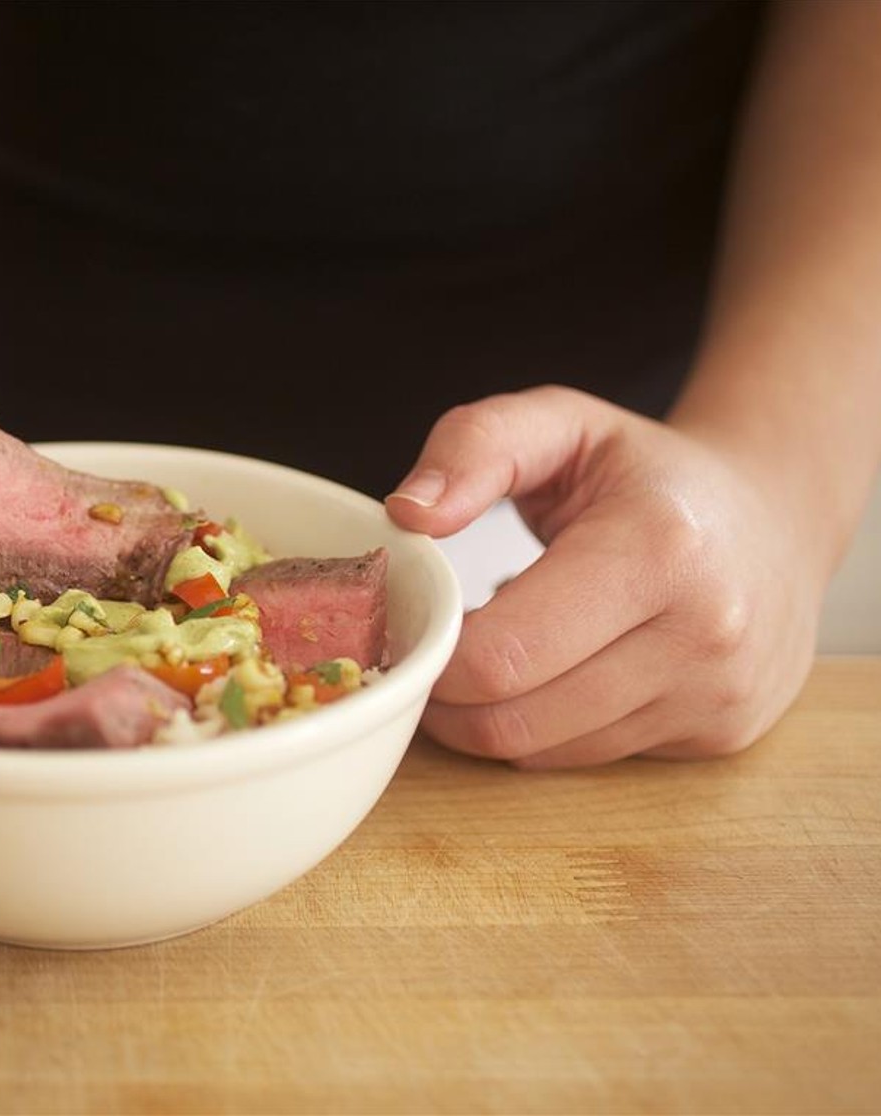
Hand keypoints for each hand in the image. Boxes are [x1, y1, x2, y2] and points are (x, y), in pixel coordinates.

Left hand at [385, 385, 824, 768]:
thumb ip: (472, 447)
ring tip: (490, 655)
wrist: (775, 519)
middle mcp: (702, 632)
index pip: (501, 656)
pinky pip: (586, 758)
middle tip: (430, 652)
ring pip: (543, 752)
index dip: (431, 652)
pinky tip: (551, 673)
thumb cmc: (649, 474)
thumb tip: (407, 514)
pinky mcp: (719, 736)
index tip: (417, 620)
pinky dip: (545, 728)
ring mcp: (717, 695)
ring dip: (490, 716)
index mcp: (657, 548)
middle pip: (512, 720)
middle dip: (445, 698)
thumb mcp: (560, 423)